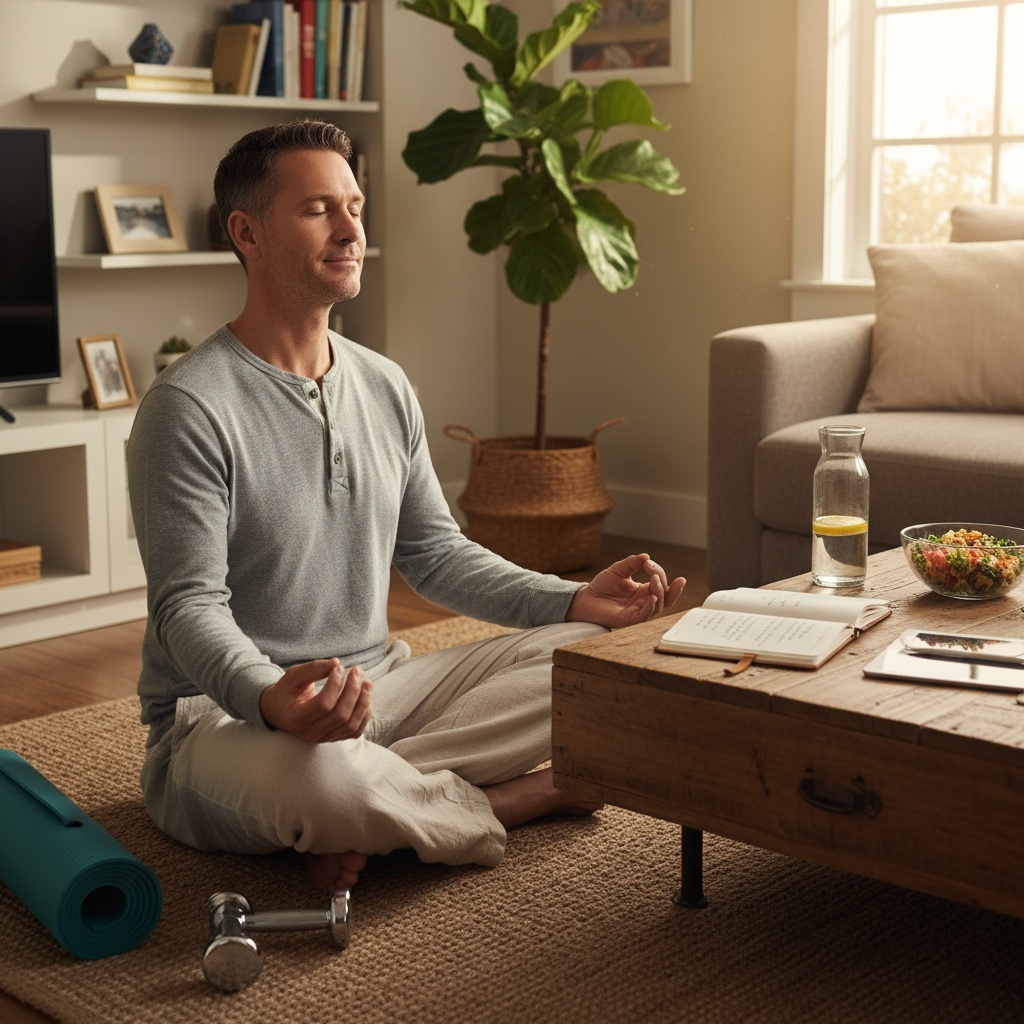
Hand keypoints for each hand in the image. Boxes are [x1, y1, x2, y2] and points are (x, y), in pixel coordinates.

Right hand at [259, 658, 371, 743]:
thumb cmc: (287, 692)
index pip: (323, 704)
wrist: (281, 712)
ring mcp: (323, 739)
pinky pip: (355, 732)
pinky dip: (364, 715)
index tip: (339, 667)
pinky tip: (364, 698)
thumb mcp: (293, 677)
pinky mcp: (334, 738)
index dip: (335, 684)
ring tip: (366, 682)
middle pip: (340, 715)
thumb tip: (336, 663)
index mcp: (296, 718)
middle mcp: (310, 733)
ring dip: (363, 702)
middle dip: (353, 690)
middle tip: (357, 670)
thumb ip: (313, 669)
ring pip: (351, 725)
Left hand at [565, 553, 685, 628]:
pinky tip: (652, 597)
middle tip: (667, 577)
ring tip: (654, 580)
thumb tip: (646, 556)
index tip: (648, 562)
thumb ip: (632, 563)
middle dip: (673, 589)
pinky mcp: (630, 619)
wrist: (586, 598)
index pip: (659, 582)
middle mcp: (644, 601)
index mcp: (643, 590)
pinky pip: (645, 616)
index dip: (658, 571)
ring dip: (660, 593)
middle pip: (666, 598)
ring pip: (658, 606)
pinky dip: (651, 607)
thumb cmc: (602, 585)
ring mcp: (638, 611)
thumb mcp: (618, 570)